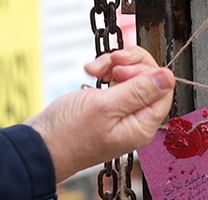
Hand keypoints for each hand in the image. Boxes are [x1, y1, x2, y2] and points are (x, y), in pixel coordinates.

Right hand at [24, 47, 174, 181]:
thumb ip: (140, 90)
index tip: (122, 70)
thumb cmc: (68, 132)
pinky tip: (90, 72)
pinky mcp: (108, 105)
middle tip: (110, 65)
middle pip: (149, 78)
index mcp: (142, 126)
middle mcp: (136, 120)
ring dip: (113, 64)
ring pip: (131, 75)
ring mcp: (122, 112)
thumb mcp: (106, 106)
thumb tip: (168, 76)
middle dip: (129, 64)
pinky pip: (116, 80)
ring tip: (93, 69)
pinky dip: (104, 71)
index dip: (145, 71)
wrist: (40, 143)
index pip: (163, 88)